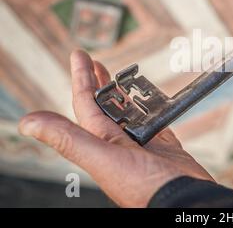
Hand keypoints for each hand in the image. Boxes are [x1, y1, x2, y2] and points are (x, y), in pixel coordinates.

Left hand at [18, 50, 212, 207]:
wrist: (182, 199)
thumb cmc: (144, 186)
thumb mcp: (103, 159)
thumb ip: (70, 139)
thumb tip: (28, 122)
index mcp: (101, 142)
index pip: (86, 103)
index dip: (82, 78)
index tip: (80, 55)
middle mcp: (119, 142)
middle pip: (105, 105)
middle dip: (100, 82)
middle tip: (97, 61)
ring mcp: (142, 143)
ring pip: (130, 111)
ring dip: (125, 93)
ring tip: (122, 76)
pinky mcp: (164, 145)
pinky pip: (156, 120)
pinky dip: (153, 107)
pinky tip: (151, 99)